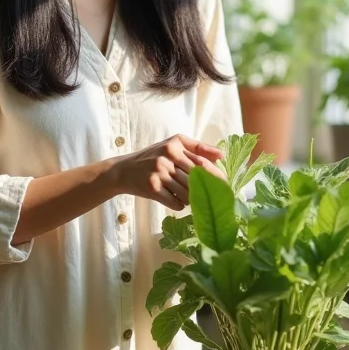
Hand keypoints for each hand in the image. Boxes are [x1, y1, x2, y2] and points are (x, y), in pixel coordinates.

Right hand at [110, 134, 225, 210]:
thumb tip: (221, 155)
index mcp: (174, 145)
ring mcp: (159, 172)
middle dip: (207, 190)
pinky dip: (179, 205)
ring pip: (187, 193)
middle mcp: (167, 157)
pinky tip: (174, 200)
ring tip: (188, 197)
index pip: (201, 162)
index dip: (216, 175)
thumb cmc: (151, 158)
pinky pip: (176, 203)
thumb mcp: (171, 145)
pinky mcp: (152, 188)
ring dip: (191, 199)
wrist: (122, 171)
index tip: (226, 185)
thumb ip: (196, 148)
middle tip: (214, 199)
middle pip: (196, 179)